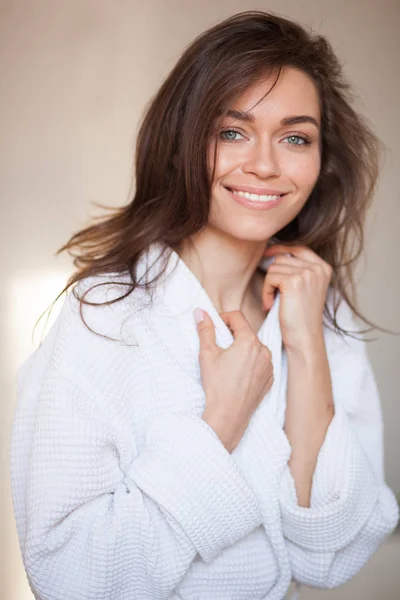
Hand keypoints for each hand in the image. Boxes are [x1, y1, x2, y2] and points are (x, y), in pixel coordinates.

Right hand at [194, 309, 273, 452]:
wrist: (228, 415)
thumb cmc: (217, 385)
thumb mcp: (207, 354)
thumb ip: (205, 329)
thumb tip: (200, 312)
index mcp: (250, 341)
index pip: (237, 317)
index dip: (223, 318)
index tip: (214, 326)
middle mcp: (264, 351)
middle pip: (246, 332)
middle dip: (232, 335)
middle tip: (218, 346)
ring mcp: (269, 366)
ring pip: (254, 348)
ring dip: (241, 348)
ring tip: (227, 362)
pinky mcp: (269, 378)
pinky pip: (260, 362)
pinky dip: (249, 362)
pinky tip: (236, 374)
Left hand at [262, 244, 331, 351]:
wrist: (304, 336)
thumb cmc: (301, 315)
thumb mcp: (305, 286)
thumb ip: (297, 268)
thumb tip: (274, 252)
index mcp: (323, 267)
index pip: (298, 247)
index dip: (281, 249)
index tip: (268, 254)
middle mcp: (317, 268)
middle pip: (282, 258)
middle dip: (273, 275)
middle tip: (273, 294)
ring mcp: (307, 273)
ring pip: (274, 267)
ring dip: (269, 285)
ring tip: (273, 301)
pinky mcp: (293, 281)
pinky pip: (270, 277)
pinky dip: (266, 291)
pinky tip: (269, 304)